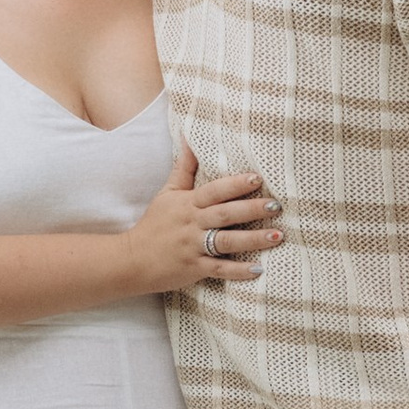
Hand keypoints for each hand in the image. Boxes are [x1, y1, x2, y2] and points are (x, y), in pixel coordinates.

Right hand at [128, 145, 283, 294]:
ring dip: (253, 239)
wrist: (131, 259)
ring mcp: (193, 247)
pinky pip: (219, 269)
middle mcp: (192, 224)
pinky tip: (258, 269)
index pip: (214, 191)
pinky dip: (238, 271)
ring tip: (277, 236)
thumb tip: (189, 137)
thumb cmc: (154, 224)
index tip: (257, 178)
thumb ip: (184, 167)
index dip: (235, 184)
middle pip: (224, 214)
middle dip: (251, 209)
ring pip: (226, 242)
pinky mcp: (194, 268)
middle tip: (276, 206)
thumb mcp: (168, 193)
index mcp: (188, 204)